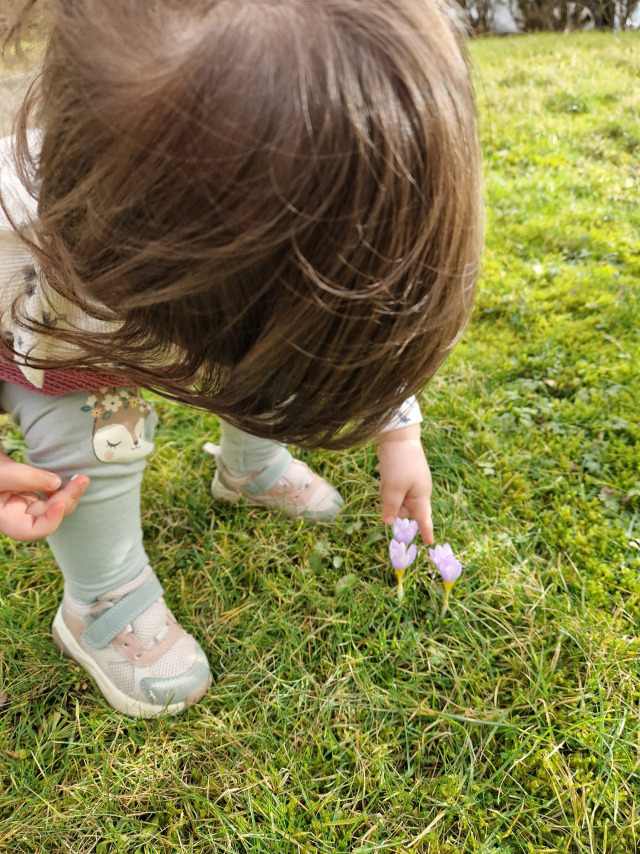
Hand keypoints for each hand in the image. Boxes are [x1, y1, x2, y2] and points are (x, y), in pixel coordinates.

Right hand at [0, 451, 89, 540]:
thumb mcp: (0, 471)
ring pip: (53, 506)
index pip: (29, 531)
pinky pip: (51, 495)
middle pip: (47, 516)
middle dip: (66, 499)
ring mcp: (23, 504)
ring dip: (69, 494)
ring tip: (81, 478)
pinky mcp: (30, 492)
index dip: (49, 522)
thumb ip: (24, 477)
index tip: (60, 503)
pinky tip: (72, 479)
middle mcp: (15, 514)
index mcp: (4, 517)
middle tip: (82, 479)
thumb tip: (56, 482)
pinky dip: (62, 488)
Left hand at [376, 423, 433, 543]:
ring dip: (388, 493)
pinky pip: (391, 490)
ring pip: (395, 500)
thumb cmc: (400, 464)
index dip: (426, 531)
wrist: (398, 438)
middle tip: (391, 488)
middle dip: (394, 505)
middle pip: (403, 511)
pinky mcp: (401, 478)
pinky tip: (387, 473)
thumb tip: (389, 523)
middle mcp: (417, 492)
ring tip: (389, 477)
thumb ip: (391, 507)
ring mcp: (409, 485)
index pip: (424, 519)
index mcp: (421, 496)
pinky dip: (387, 486)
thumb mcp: (394, 488)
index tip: (430, 543)